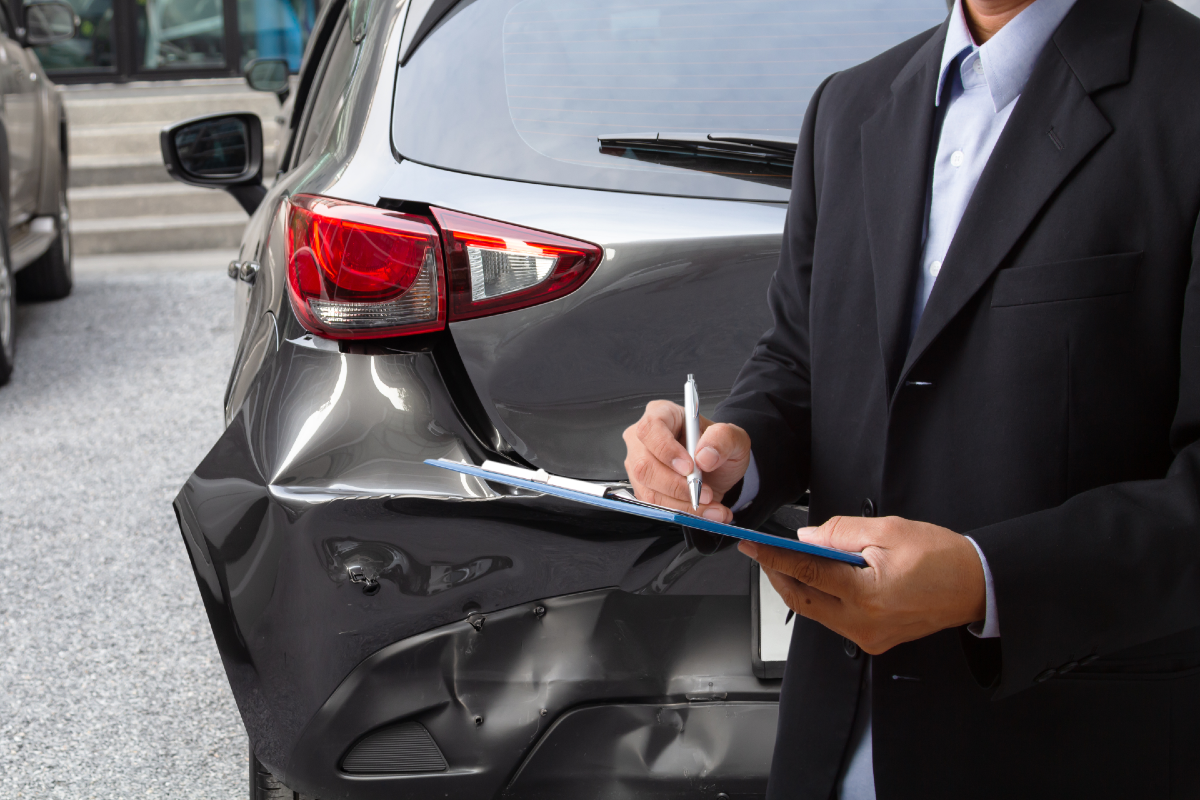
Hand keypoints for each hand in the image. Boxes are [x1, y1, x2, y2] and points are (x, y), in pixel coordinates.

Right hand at [622, 400, 750, 522]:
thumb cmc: (718, 447)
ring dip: (683, 505)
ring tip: (713, 506)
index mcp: (661, 414)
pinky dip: (682, 513)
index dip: (666, 450)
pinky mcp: (643, 488)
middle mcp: (643, 440)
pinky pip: (656, 507)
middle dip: (677, 486)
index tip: (689, 468)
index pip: (651, 429)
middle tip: (706, 493)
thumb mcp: (733, 438)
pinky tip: (705, 512)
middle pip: (644, 465)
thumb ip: (723, 439)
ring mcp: (639, 465)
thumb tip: (704, 457)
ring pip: (649, 491)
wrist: (717, 470)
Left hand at [739, 515, 985, 653]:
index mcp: (867, 594)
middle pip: (803, 599)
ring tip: (785, 561)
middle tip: (762, 553)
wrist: (978, 586)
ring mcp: (869, 636)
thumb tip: (807, 538)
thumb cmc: (942, 557)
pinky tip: (816, 578)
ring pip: (816, 612)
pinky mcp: (875, 640)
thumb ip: (841, 533)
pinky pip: (835, 619)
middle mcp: (864, 623)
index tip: (751, 545)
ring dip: (798, 586)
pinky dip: (821, 597)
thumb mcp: (889, 530)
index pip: (806, 573)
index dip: (774, 557)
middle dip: (778, 575)